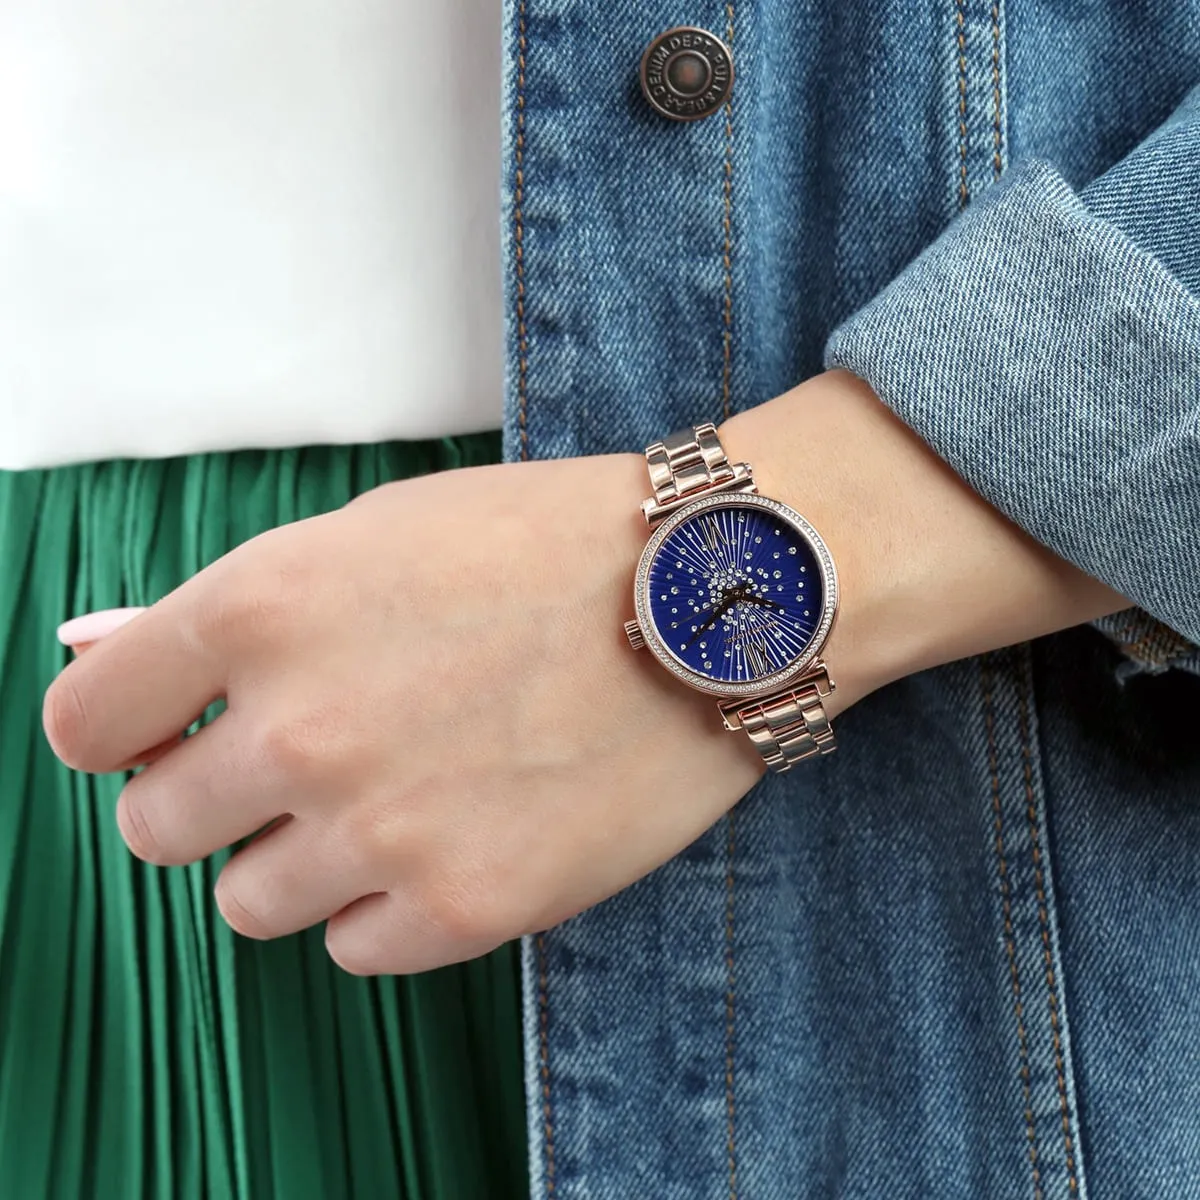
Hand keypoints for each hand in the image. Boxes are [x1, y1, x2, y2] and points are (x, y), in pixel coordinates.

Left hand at [43, 453, 764, 974]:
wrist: (714, 595)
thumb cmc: (547, 544)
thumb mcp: (372, 536)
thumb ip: (226, 610)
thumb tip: (98, 650)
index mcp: (262, 609)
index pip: (88, 723)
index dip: (121, 729)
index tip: (161, 733)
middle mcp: (304, 729)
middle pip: (156, 826)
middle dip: (215, 795)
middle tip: (307, 756)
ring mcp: (385, 829)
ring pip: (248, 902)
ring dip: (302, 853)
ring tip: (399, 792)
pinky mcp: (469, 907)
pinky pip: (354, 945)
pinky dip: (386, 901)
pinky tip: (455, 833)